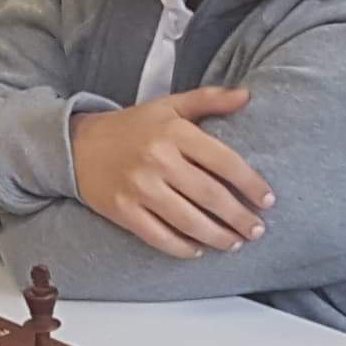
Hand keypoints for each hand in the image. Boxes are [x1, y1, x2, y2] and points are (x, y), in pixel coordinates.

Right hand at [69, 87, 272, 257]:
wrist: (78, 145)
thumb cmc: (132, 127)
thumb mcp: (169, 106)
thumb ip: (209, 100)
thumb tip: (247, 96)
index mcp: (174, 132)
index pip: (224, 161)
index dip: (251, 184)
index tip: (267, 200)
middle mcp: (158, 160)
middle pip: (211, 196)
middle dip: (240, 218)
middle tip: (257, 230)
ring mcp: (139, 188)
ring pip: (189, 221)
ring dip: (218, 237)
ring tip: (235, 243)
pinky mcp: (123, 211)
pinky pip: (160, 237)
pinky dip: (183, 247)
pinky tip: (198, 249)